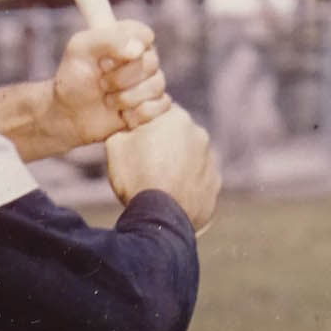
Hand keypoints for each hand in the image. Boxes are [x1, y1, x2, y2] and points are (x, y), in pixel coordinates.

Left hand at [50, 20, 169, 149]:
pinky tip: (123, 116)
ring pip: (157, 86)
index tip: (104, 62)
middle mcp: (143, 56)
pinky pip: (162, 105)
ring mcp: (149, 81)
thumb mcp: (81, 50)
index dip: (126, 51)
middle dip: (121, 79)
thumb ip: (108, 39)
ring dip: (127, 98)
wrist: (70, 116)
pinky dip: (140, 114)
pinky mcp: (152, 104)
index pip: (145, 35)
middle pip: (151, 63)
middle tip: (101, 84)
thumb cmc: (73, 78)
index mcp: (128, 36)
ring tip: (108, 102)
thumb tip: (139, 49)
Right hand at [105, 102, 220, 231]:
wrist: (159, 218)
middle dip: (165, 145)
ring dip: (178, 166)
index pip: (161, 112)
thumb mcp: (116, 144)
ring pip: (191, 158)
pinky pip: (199, 181)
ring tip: (159, 185)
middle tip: (146, 165)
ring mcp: (210, 161)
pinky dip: (188, 186)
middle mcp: (199, 135)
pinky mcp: (214, 185)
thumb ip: (124, 127)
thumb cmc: (136, 177)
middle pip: (178, 136)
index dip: (147, 125)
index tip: (138, 139)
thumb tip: (127, 126)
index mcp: (177, 118)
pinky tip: (172, 197)